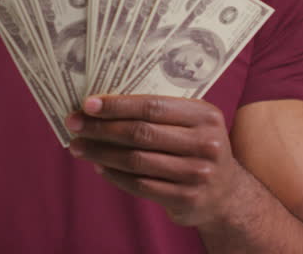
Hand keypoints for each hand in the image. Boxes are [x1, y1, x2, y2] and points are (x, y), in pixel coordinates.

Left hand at [66, 95, 240, 228]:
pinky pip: (141, 185)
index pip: (152, 106)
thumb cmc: (197, 148)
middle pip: (141, 133)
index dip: (117, 105)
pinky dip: (115, 175)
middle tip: (74, 124)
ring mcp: (197, 174)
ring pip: (136, 161)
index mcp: (205, 116)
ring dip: (101, 153)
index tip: (88, 104)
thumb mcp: (192, 123)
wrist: (227, 193)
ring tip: (78, 146)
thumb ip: (159, 113)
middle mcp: (205, 144)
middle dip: (102, 128)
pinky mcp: (187, 199)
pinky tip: (99, 166)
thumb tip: (104, 105)